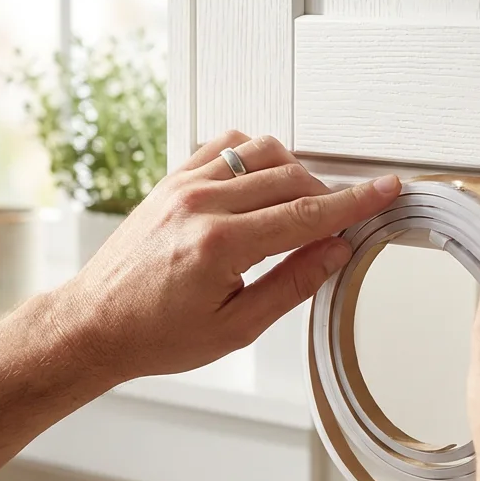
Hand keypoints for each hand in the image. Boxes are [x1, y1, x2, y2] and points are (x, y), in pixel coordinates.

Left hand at [54, 131, 400, 383]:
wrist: (94, 324)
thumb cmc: (155, 335)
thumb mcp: (236, 327)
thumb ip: (292, 285)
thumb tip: (336, 252)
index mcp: (220, 244)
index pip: (307, 213)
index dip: (354, 203)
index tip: (386, 190)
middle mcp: (201, 204)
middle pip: (292, 178)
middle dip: (329, 194)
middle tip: (345, 220)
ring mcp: (183, 186)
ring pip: (261, 152)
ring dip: (294, 172)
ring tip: (302, 207)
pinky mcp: (171, 180)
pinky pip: (226, 145)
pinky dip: (255, 158)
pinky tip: (263, 185)